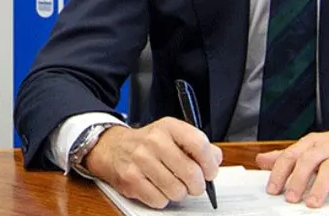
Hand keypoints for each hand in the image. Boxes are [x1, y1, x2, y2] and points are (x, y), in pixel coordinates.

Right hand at [83, 118, 221, 208]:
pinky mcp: (131, 179)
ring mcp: (140, 160)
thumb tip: (215, 159)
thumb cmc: (148, 144)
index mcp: (169, 127)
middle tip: (193, 184)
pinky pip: (159, 200)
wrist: (113, 148)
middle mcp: (154, 141)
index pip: (199, 144)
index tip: (210, 172)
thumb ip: (197, 145)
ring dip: (179, 193)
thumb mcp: (172, 134)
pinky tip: (157, 187)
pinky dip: (162, 199)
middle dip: (196, 185)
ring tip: (172, 184)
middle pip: (191, 173)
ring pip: (177, 190)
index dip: (210, 164)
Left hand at [254, 122, 328, 207]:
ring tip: (311, 203)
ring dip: (320, 186)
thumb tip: (261, 161)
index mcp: (314, 142)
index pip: (292, 155)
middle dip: (298, 179)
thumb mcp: (313, 147)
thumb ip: (289, 155)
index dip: (280, 172)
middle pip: (310, 160)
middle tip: (290, 198)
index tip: (272, 189)